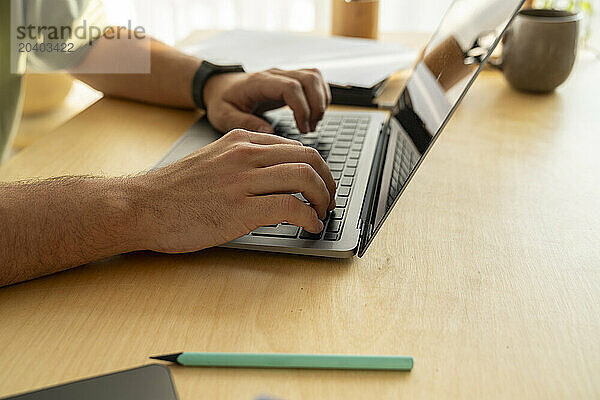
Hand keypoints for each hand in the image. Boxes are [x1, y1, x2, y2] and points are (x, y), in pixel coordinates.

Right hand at [137, 129, 335, 252]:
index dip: (315, 168)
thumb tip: (273, 180)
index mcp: (239, 142)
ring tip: (322, 214)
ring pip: (304, 179)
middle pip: (308, 159)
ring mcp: (243, 181)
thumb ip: (242, 164)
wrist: (141, 206)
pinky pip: (291, 208)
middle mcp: (245, 155)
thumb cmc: (173, 191)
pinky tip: (309, 228)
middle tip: (329, 200)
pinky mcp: (240, 209)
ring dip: (323, 199)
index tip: (319, 184)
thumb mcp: (211, 161)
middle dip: (327, 181)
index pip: (295, 147)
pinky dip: (309, 219)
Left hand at [203, 68, 331, 133]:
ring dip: (321, 101)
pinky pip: (314, 80)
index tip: (302, 129)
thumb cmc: (222, 101)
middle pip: (309, 79)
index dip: (302, 108)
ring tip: (312, 123)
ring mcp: (284, 75)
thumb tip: (269, 131)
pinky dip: (320, 97)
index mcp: (259, 83)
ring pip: (315, 77)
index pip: (291, 87)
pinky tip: (313, 115)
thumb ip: (244, 123)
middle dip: (317, 106)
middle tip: (309, 129)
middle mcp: (275, 75)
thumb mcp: (224, 117)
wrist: (219, 87)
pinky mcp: (289, 81)